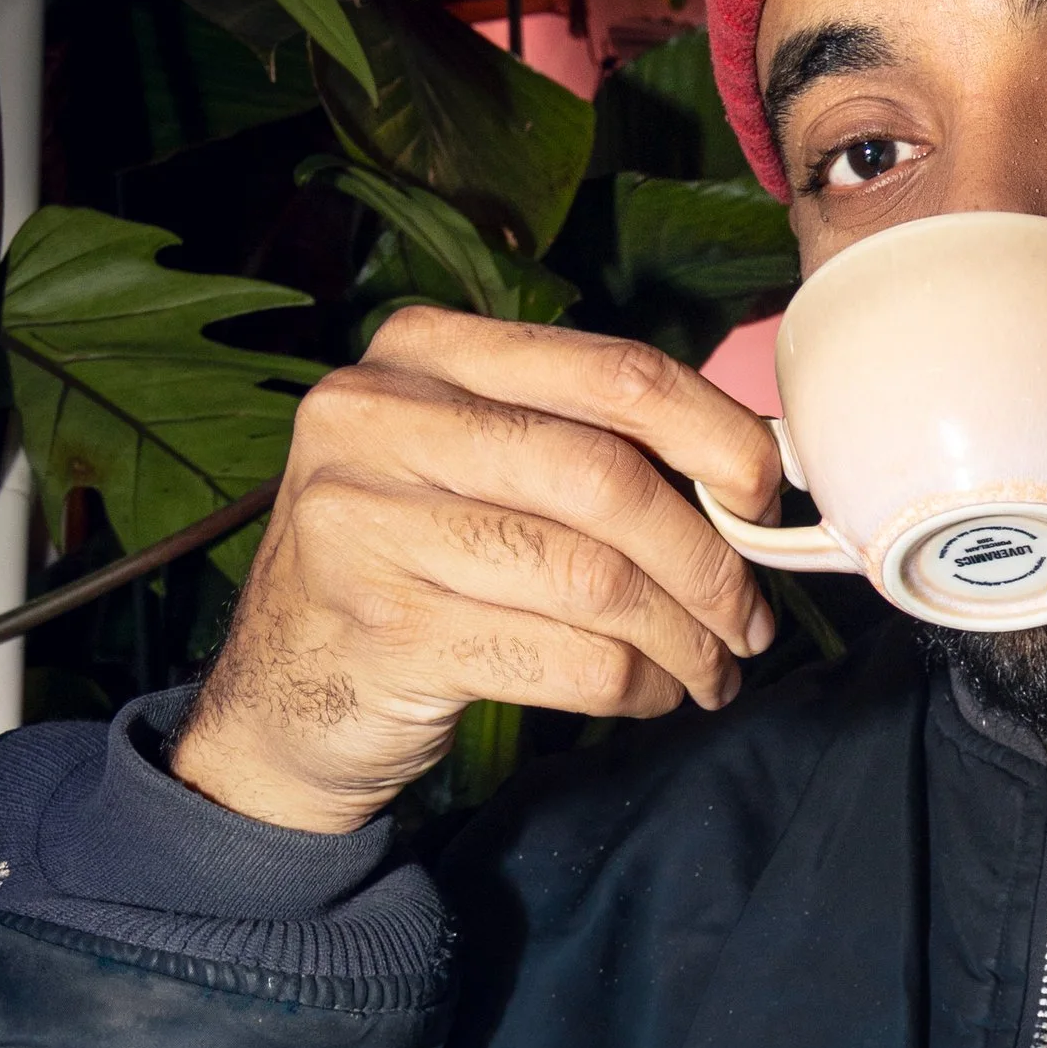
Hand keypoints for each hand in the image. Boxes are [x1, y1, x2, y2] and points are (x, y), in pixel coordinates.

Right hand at [169, 309, 782, 832]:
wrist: (280, 694)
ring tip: (713, 669)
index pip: (611, 372)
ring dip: (684, 639)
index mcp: (421, 352)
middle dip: (709, 561)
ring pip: (595, 580)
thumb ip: (579, 441)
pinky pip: (566, 661)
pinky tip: (649, 695)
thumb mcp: (467, 465)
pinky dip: (635, 687)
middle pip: (607, 480)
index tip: (766, 496)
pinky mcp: (386, 631)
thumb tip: (752, 469)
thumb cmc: (411, 564)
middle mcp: (376, 419)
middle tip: (752, 620)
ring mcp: (366, 526)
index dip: (715, 435)